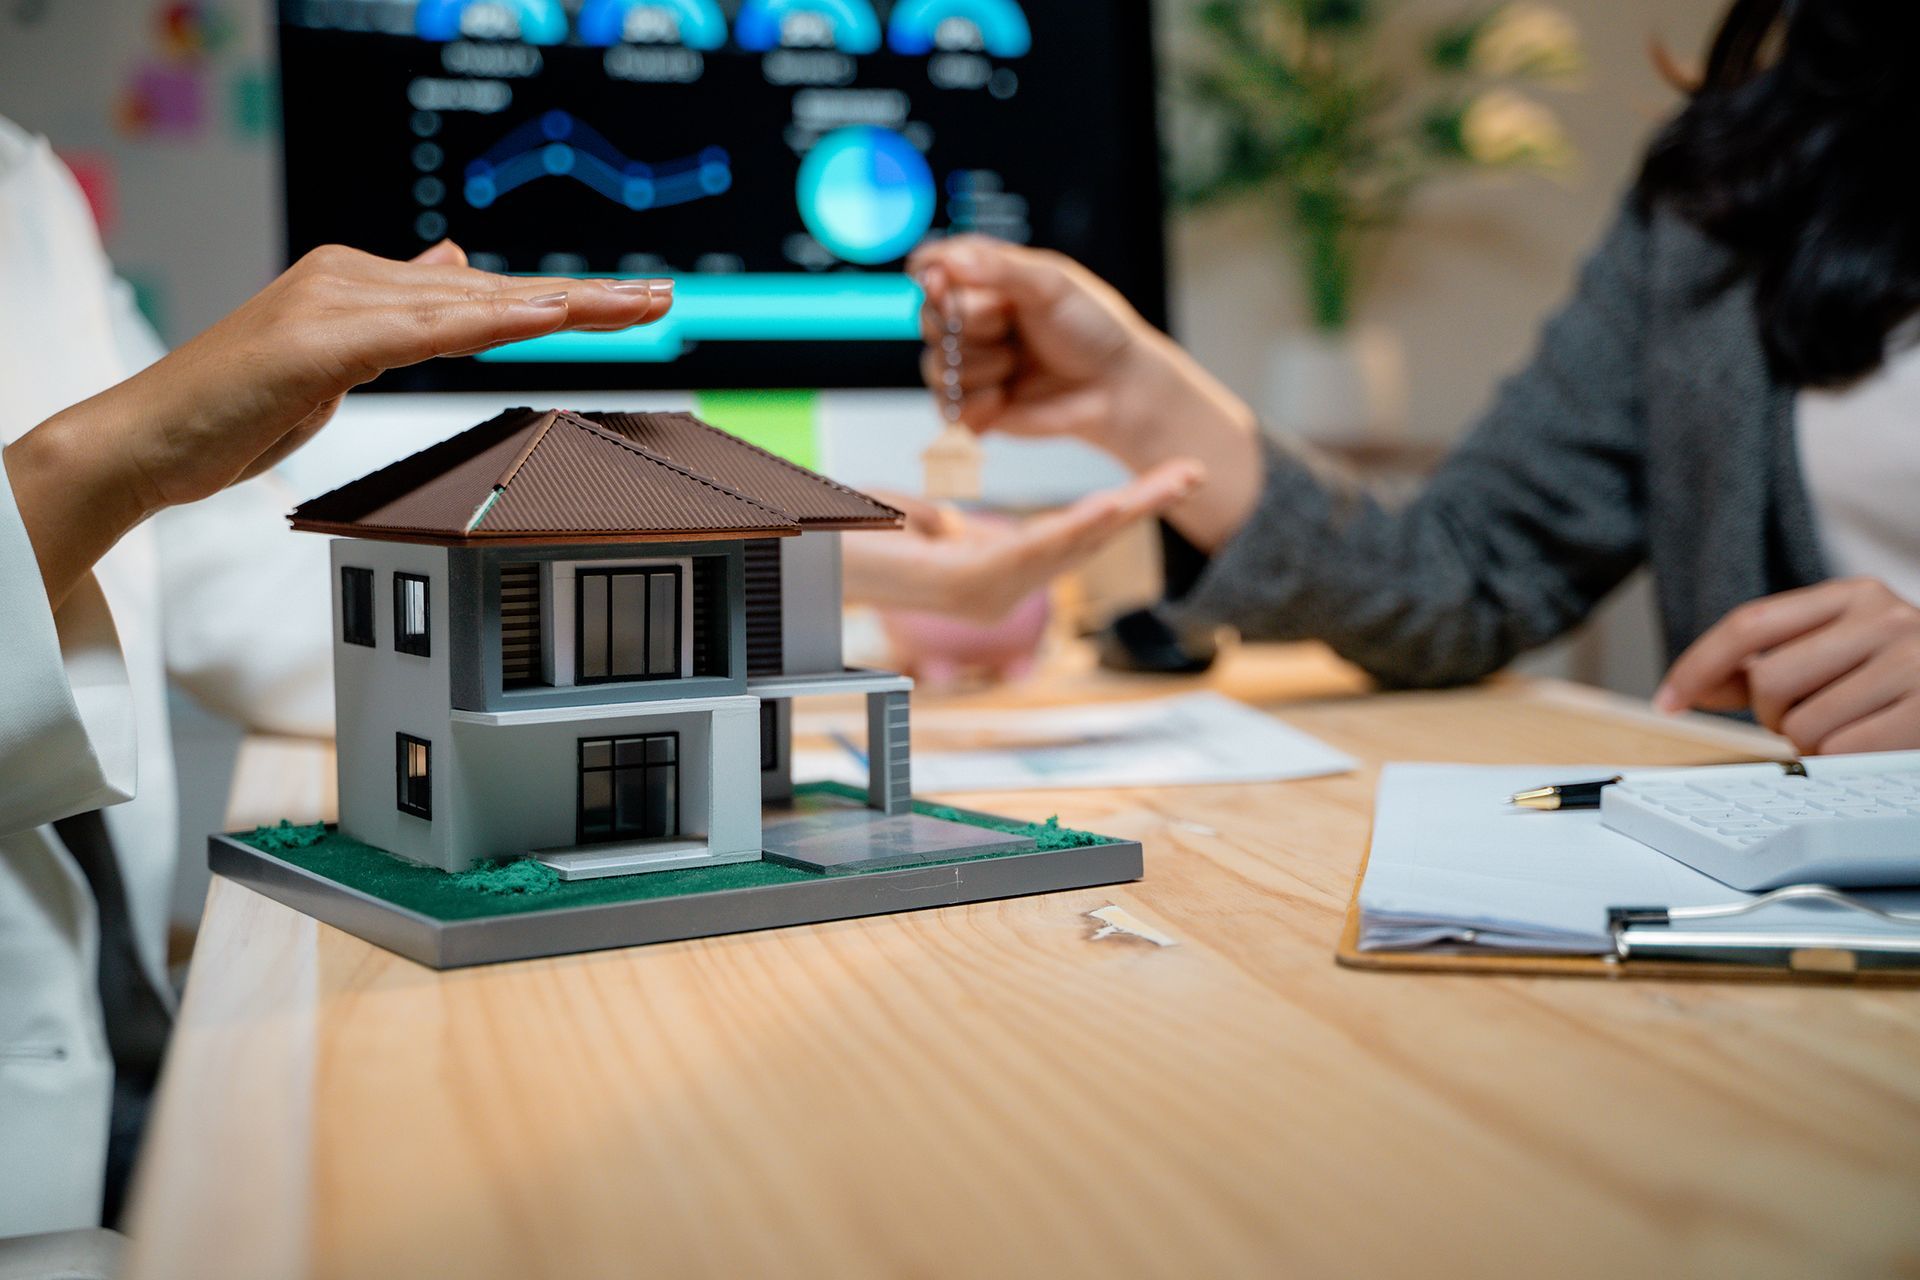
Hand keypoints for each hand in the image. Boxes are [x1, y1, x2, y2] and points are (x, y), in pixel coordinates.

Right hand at [4, 241, 670, 607]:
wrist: (149, 439)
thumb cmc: (236, 409)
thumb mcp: (335, 356)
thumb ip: (396, 315)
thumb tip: (452, 268)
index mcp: (361, 282)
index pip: (480, 292)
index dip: (556, 298)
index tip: (628, 303)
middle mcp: (354, 275)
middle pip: (491, 289)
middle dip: (583, 296)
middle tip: (663, 300)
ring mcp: (336, 299)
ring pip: (472, 302)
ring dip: (559, 304)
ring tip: (631, 306)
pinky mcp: (321, 337)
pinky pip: (425, 326)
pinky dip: (490, 320)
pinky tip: (544, 315)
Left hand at [842, 458, 1203, 622]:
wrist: (801, 543)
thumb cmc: (845, 532)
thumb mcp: (909, 519)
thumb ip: (942, 524)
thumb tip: (955, 525)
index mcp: (985, 575)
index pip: (1064, 538)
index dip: (1113, 511)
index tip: (1154, 485)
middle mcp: (992, 592)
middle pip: (1082, 544)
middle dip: (1140, 508)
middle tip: (1189, 474)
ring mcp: (983, 594)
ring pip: (1069, 547)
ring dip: (1124, 513)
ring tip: (1168, 483)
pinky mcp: (967, 585)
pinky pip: (1032, 551)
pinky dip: (1075, 528)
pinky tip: (1108, 507)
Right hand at [908, 237, 1262, 550]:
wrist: (1117, 388)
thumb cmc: (1092, 328)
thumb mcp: (1051, 284)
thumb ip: (999, 268)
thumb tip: (945, 259)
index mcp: (986, 280)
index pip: (931, 270)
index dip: (930, 278)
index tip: (941, 284)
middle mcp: (972, 320)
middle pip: (928, 320)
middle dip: (967, 325)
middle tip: (1007, 326)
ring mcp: (971, 365)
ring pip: (935, 367)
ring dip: (979, 367)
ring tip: (1016, 365)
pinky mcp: (975, 408)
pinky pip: (947, 408)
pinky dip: (975, 405)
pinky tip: (1006, 397)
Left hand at [1655, 577, 1919, 753]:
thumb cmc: (1902, 677)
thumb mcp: (1839, 650)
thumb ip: (1768, 662)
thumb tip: (1692, 687)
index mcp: (1853, 595)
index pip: (1749, 625)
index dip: (1697, 666)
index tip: (1668, 700)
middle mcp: (1885, 618)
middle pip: (1767, 680)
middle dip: (1771, 713)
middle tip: (1806, 717)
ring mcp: (1913, 663)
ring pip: (1802, 725)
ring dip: (1810, 743)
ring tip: (1849, 728)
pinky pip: (1841, 753)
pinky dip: (1841, 761)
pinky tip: (1870, 746)